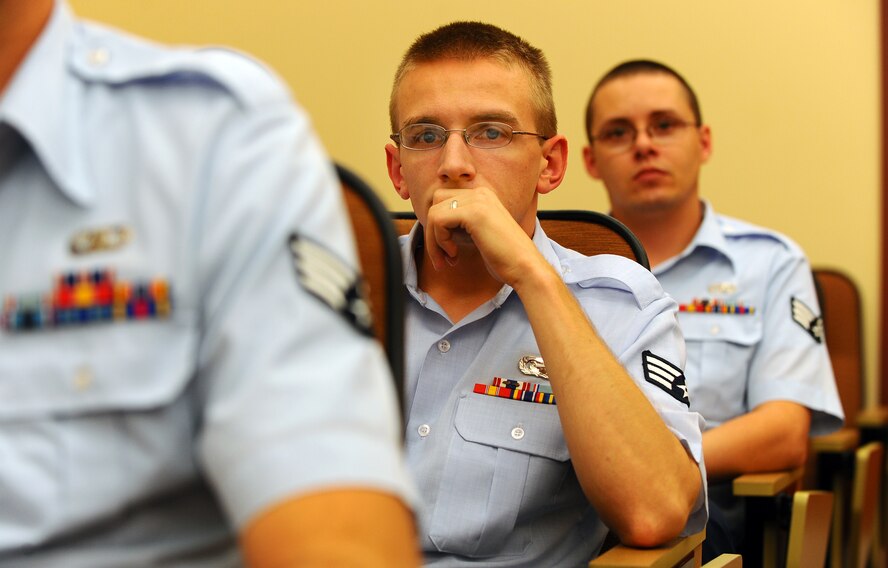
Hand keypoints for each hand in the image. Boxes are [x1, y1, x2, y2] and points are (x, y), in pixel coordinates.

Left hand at [424, 187, 543, 285]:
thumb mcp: (477, 235)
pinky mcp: (474, 212)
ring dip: (434, 240)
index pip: (445, 200)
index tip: (447, 251)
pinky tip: (454, 253)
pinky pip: (437, 220)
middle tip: (443, 255)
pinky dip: (439, 241)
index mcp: (483, 196)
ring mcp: (478, 200)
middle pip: (436, 202)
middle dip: (432, 230)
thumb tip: (431, 224)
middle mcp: (480, 193)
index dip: (439, 226)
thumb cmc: (503, 258)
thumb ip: (459, 225)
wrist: (525, 268)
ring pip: (433, 212)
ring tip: (449, 257)